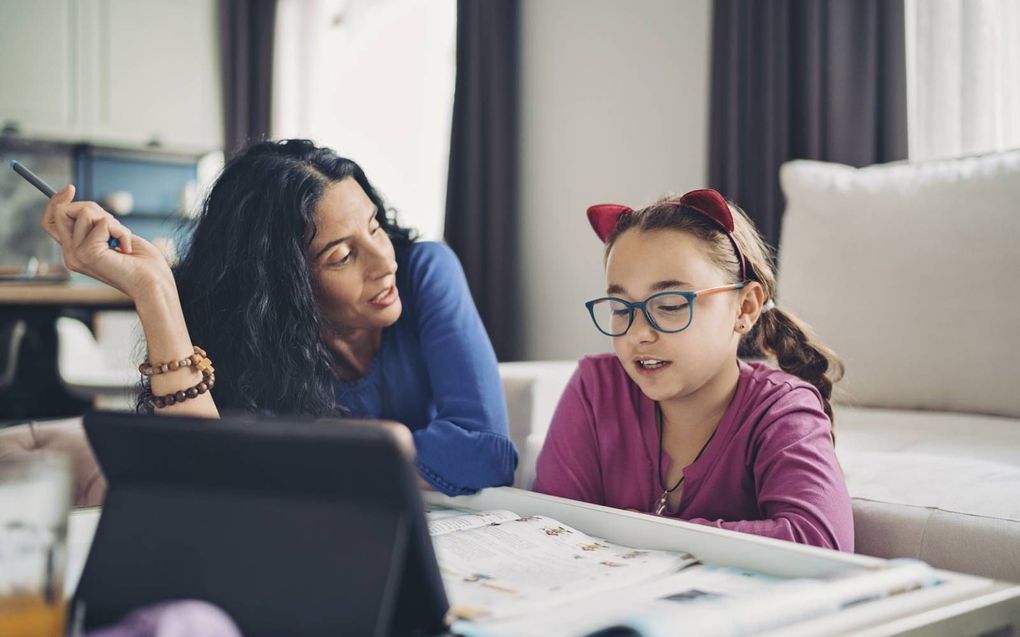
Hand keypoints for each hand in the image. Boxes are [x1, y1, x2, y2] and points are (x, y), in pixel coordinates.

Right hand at [41, 185, 174, 297]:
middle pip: (61, 211)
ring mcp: (76, 255)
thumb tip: (87, 206)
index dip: (56, 202)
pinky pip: (104, 223)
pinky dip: (122, 231)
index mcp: (74, 251)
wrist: (153, 286)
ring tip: (122, 242)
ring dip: (112, 221)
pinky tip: (126, 248)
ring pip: (85, 212)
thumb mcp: (116, 237)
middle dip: (93, 208)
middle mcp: (70, 254)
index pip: (50, 222)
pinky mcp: (88, 253)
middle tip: (115, 227)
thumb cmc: (143, 264)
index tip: (70, 188)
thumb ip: (98, 225)